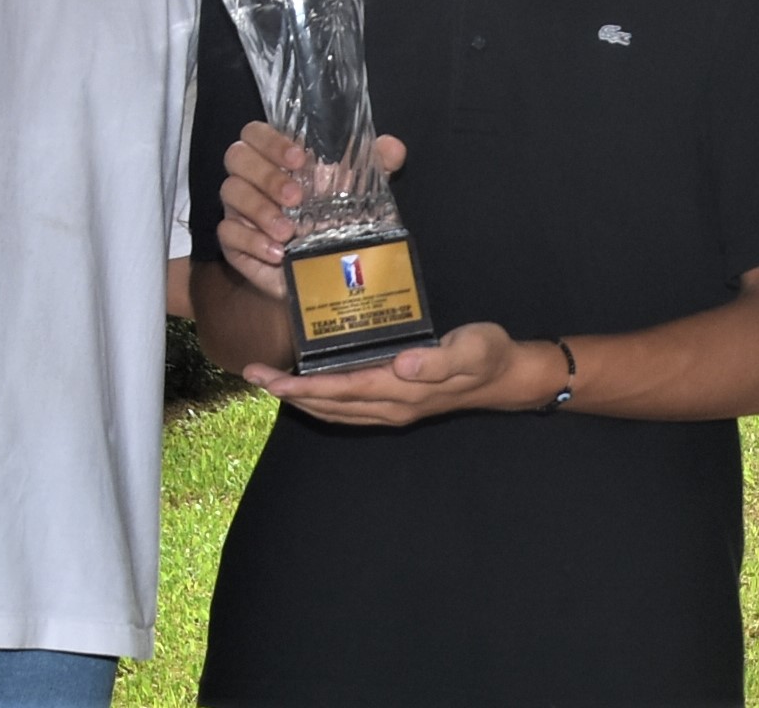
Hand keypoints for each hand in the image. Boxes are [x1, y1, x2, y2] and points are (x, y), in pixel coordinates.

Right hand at [218, 123, 406, 298]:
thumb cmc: (337, 218)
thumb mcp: (361, 191)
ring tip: (288, 231)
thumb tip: (394, 147)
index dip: (272, 140)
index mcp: (277, 157)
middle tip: (296, 197)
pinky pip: (227, 234)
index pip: (256, 132)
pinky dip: (251, 242)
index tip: (300, 158)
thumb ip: (375, 164)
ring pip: (230, 192)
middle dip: (266, 174)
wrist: (327, 271)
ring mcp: (239, 209)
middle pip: (236, 156)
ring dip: (259, 210)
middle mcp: (252, 177)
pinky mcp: (234, 243)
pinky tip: (277, 253)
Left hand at [243, 322, 550, 426]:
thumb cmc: (487, 354)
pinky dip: (323, 399)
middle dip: (289, 393)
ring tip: (271, 382)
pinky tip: (313, 389)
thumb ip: (439, 359)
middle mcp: (392, 405)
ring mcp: (393, 408)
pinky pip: (349, 406)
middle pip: (329, 404)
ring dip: (301, 399)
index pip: (340, 390)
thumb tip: (403, 365)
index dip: (302, 387)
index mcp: (402, 391)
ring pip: (336, 410)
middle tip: (253, 374)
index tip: (269, 378)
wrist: (506, 375)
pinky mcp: (397, 402)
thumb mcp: (471, 349)